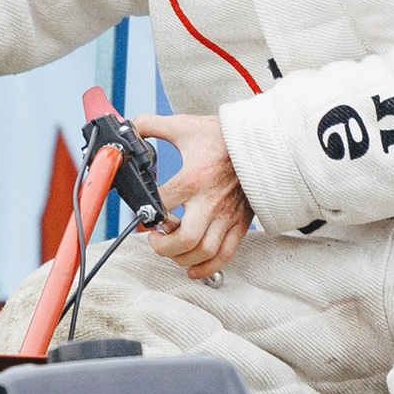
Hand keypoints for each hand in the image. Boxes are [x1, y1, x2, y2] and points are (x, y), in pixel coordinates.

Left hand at [138, 110, 252, 278]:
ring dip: (181, 258)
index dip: (145, 215)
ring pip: (203, 252)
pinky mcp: (241, 222)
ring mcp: (227, 215)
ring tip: (172, 250)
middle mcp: (210, 201)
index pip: (161, 205)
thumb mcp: (185, 126)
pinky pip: (225, 254)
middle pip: (184, 239)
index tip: (142, 215)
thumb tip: (129, 128)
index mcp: (193, 178)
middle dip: (162, 247)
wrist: (264, 138)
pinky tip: (192, 267)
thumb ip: (152, 125)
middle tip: (155, 239)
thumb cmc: (225, 135)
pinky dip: (207, 268)